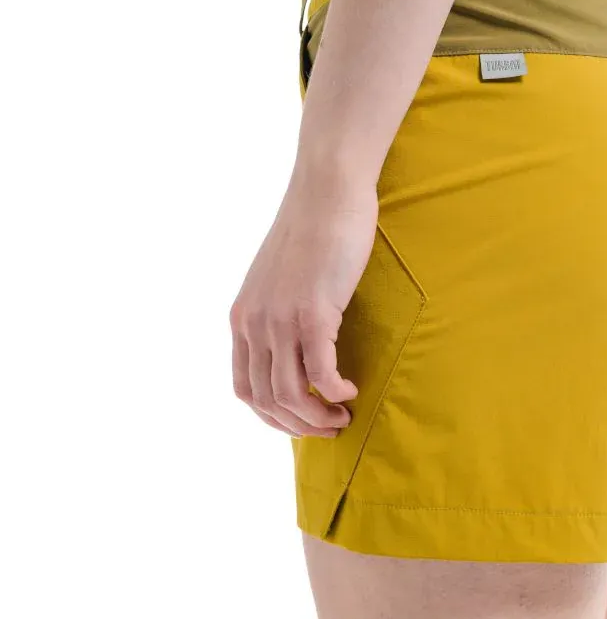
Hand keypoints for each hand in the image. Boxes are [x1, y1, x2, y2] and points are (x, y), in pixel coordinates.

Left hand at [230, 168, 377, 436]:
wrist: (326, 191)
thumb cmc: (314, 229)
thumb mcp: (281, 277)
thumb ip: (279, 310)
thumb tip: (297, 342)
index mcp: (243, 318)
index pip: (244, 389)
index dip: (273, 416)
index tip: (303, 420)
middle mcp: (254, 324)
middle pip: (266, 400)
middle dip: (299, 425)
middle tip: (331, 426)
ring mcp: (281, 319)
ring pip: (291, 395)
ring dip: (318, 416)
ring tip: (343, 416)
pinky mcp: (312, 312)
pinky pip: (320, 373)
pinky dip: (335, 392)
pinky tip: (351, 390)